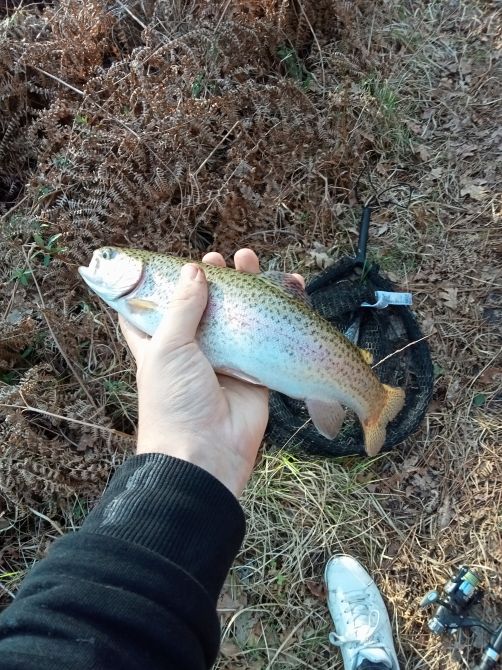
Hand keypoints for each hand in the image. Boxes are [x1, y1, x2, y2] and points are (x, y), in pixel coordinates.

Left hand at [118, 249, 268, 496]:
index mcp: (159, 344)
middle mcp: (191, 349)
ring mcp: (224, 359)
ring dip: (245, 289)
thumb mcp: (168, 348)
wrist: (206, 453)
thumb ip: (183, 308)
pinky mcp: (253, 370)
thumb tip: (195, 270)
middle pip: (202, 306)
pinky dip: (278, 315)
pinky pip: (267, 338)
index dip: (159, 286)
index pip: (151, 310)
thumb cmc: (174, 402)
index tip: (171, 263)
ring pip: (236, 316)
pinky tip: (287, 289)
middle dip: (212, 280)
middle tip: (221, 258)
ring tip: (251, 260)